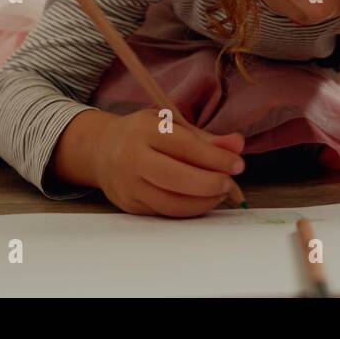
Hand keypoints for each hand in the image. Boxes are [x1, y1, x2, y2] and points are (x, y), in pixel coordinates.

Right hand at [94, 108, 245, 217]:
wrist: (101, 150)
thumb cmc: (144, 134)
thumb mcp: (171, 125)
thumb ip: (205, 138)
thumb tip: (237, 145)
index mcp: (144, 129)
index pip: (185, 146)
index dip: (216, 158)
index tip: (238, 165)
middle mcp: (131, 156)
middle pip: (176, 177)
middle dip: (209, 183)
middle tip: (229, 183)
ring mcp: (128, 184)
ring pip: (170, 202)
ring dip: (202, 201)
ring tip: (220, 193)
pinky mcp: (129, 205)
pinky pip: (164, 212)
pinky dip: (188, 209)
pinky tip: (202, 200)